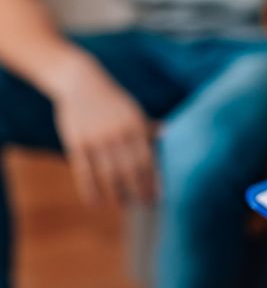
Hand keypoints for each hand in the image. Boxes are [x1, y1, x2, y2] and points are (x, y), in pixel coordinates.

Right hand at [51, 60, 157, 206]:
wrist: (81, 82)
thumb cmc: (112, 99)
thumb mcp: (133, 109)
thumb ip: (147, 125)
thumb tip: (168, 132)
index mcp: (135, 124)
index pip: (147, 158)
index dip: (153, 179)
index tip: (159, 195)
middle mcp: (117, 133)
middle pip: (130, 169)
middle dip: (138, 189)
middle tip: (144, 204)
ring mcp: (96, 139)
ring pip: (108, 174)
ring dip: (117, 193)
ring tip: (124, 205)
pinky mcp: (77, 143)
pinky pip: (84, 172)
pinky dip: (90, 189)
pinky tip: (96, 202)